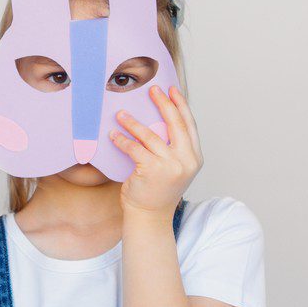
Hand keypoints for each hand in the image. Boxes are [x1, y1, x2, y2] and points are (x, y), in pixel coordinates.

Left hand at [109, 85, 202, 214]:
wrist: (149, 216)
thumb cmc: (158, 190)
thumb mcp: (173, 167)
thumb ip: (173, 147)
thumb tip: (159, 119)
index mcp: (194, 158)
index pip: (189, 125)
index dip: (181, 105)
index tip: (172, 90)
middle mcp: (186, 160)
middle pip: (175, 124)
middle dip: (163, 103)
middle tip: (152, 89)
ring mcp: (170, 166)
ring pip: (151, 135)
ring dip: (133, 122)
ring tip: (120, 113)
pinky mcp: (152, 170)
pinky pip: (134, 148)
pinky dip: (122, 139)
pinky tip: (113, 133)